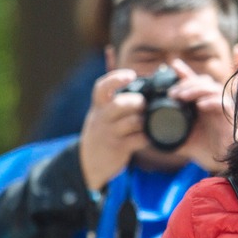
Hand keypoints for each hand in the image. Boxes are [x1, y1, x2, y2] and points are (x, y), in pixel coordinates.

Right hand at [78, 69, 151, 189]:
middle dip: (137, 101)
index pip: (102, 87)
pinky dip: (147, 137)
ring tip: (148, 122)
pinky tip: (149, 136)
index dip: (116, 78)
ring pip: (131, 122)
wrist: (87, 163)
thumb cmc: (102, 132)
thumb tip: (144, 85)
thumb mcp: (102, 114)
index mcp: (98, 106)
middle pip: (119, 104)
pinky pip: (138, 139)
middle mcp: (101, 118)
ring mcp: (109, 134)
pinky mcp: (117, 148)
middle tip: (144, 104)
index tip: (131, 75)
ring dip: (144, 120)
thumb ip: (116, 101)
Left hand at [164, 60, 236, 174]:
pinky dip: (211, 101)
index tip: (171, 65)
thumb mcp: (182, 141)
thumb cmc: (207, 151)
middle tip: (170, 92)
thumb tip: (147, 135)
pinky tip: (200, 105)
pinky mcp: (230, 116)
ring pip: (211, 88)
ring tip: (181, 96)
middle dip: (185, 82)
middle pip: (201, 81)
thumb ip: (168, 135)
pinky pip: (223, 102)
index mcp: (201, 104)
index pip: (193, 83)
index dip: (184, 72)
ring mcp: (222, 108)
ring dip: (195, 89)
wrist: (224, 165)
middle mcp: (212, 102)